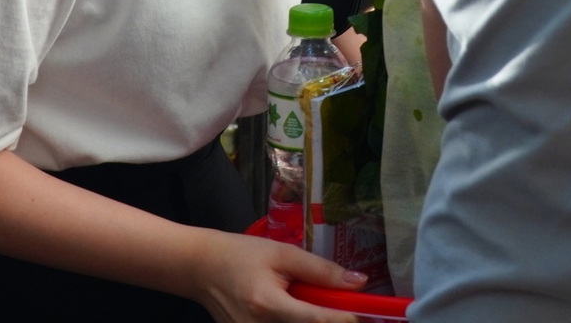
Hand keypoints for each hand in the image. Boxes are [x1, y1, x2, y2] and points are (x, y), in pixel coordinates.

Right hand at [186, 230, 367, 322]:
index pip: (317, 321)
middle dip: (329, 321)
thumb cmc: (241, 255)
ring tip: (309, 304)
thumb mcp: (282, 253)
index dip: (345, 321)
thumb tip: (358, 282)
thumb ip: (321, 270)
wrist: (201, 269)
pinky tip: (294, 309)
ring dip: (313, 321)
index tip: (368, 316)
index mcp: (268, 304)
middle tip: (341, 310)